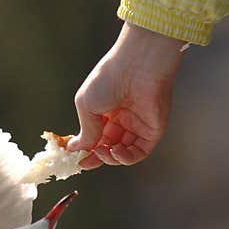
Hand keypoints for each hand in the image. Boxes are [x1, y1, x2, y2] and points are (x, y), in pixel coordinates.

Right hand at [68, 22, 185, 167]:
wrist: (136, 67)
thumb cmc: (109, 79)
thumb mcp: (86, 105)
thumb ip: (85, 132)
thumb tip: (76, 149)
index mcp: (105, 110)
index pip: (96, 136)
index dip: (87, 149)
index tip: (77, 159)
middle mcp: (122, 119)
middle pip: (109, 147)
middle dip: (97, 157)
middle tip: (87, 161)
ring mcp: (137, 125)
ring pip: (123, 153)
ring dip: (111, 158)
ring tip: (103, 151)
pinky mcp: (152, 130)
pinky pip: (139, 152)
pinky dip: (126, 158)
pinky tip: (116, 151)